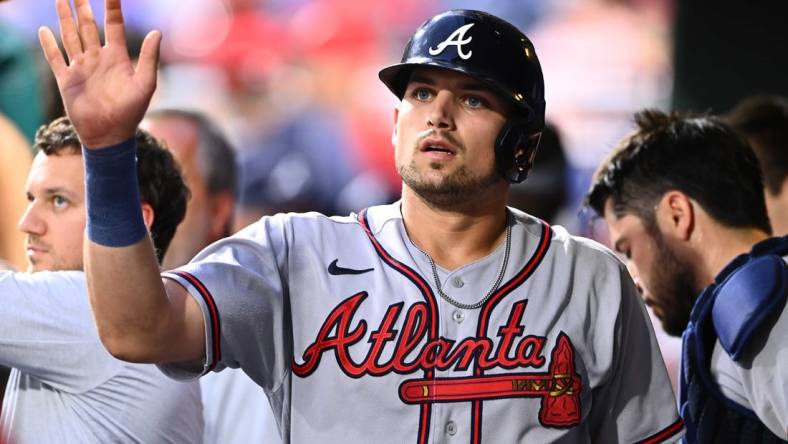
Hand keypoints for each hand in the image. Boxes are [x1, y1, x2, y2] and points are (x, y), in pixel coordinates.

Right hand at [38, 0, 160, 148]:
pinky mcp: (67, 80)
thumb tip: (157, 32)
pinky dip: (48, 44)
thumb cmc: (131, 112)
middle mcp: (98, 58)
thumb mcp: (145, 83)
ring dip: (64, 18)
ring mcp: (81, 67)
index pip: (113, 24)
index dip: (112, 7)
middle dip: (82, 7)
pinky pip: (55, 58)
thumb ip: (150, 57)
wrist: (110, 135)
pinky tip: (43, 30)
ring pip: (70, 36)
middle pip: (88, 25)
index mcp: (118, 57)